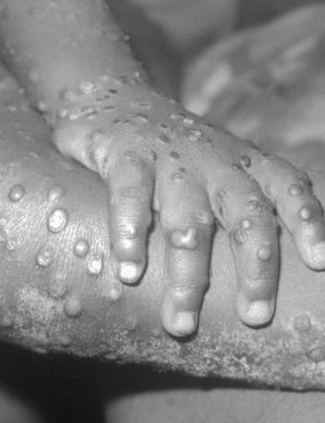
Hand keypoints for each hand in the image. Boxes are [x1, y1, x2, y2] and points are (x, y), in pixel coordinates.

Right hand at [53, 79, 324, 335]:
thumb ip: (234, 205)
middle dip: (256, 268)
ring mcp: (171, 157)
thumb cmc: (175, 154)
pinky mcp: (127, 153)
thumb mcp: (215, 167)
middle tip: (254, 316)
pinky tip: (129, 272)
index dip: (309, 221)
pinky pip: (132, 195)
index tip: (320, 262)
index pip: (289, 186)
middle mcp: (215, 159)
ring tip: (181, 322)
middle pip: (248, 214)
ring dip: (189, 274)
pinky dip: (131, 234)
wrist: (118, 99)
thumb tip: (253, 275)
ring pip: (190, 220)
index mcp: (243, 162)